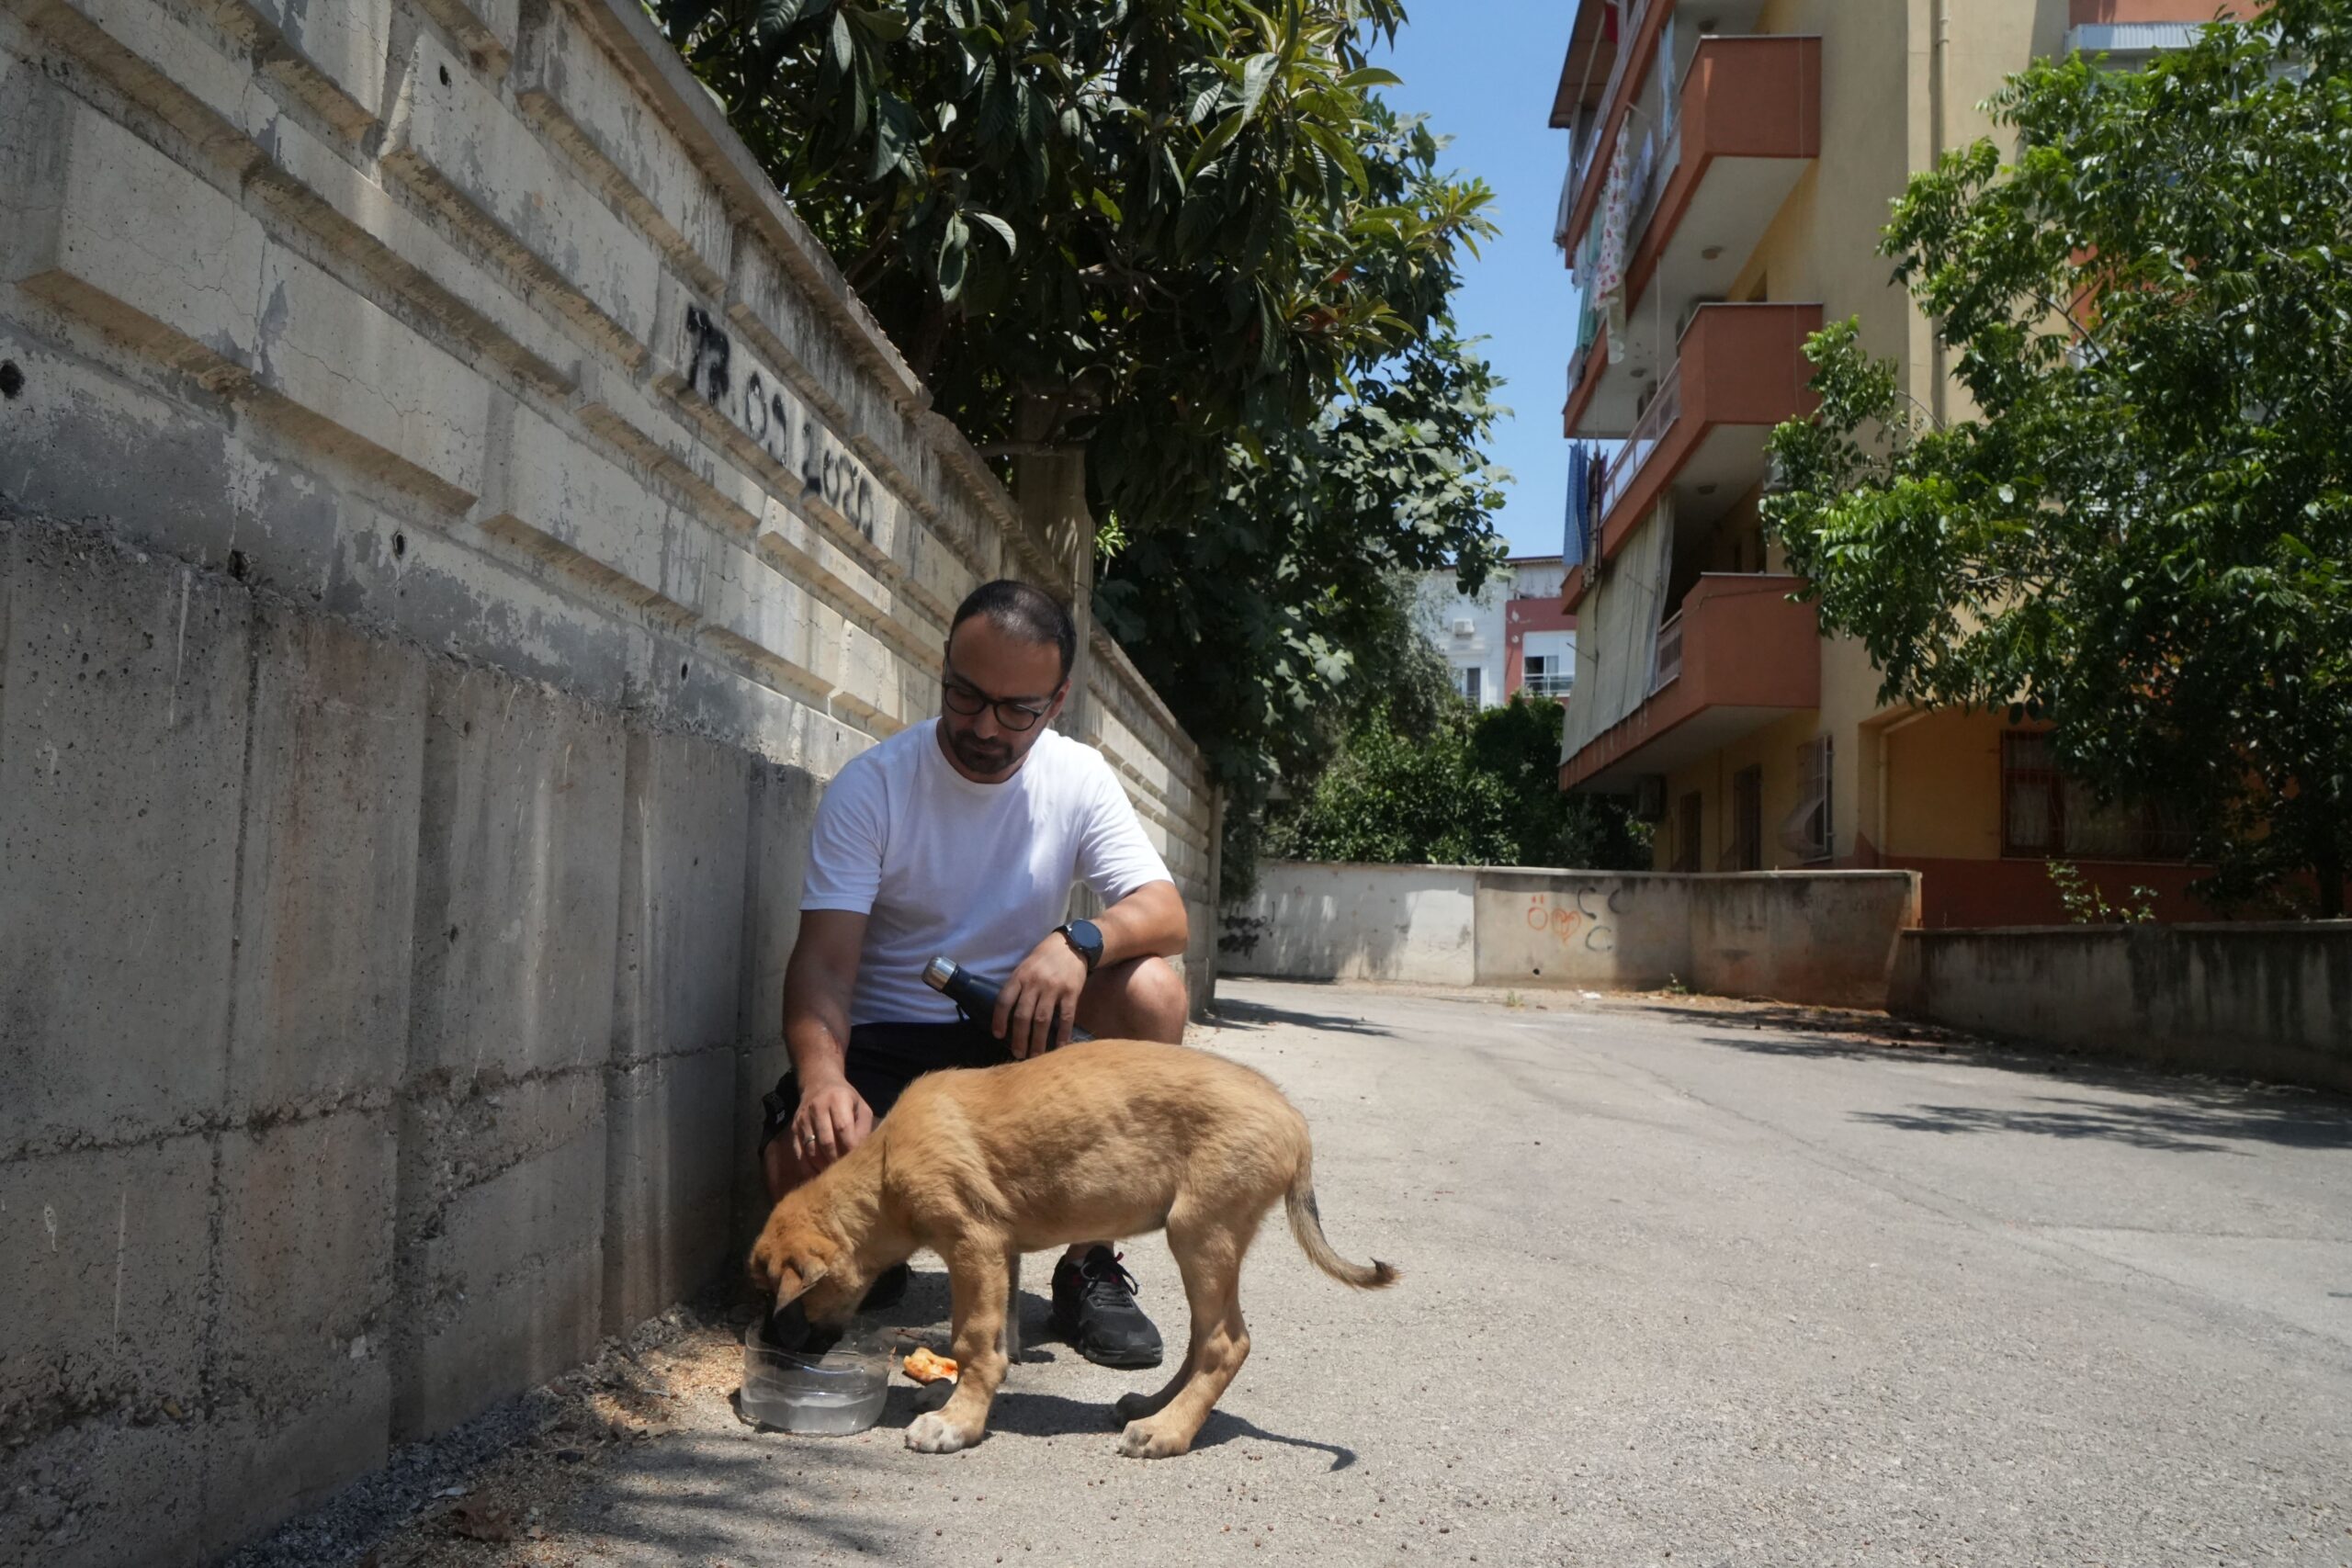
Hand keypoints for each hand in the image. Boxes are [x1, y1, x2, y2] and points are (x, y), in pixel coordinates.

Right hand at [792, 1076, 872, 1178]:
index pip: (843, 1128)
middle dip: (837, 1160)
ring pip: (812, 1150)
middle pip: (826, 1142)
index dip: (850, 1148)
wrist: (818, 1083)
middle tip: (846, 1174)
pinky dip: (808, 1168)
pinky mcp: (794, 1129)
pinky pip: (799, 1153)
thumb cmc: (846, 1098)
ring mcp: (802, 1120)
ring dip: (823, 1166)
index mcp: (837, 1100)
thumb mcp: (861, 1106)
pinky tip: (818, 1175)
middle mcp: (817, 1108)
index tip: (857, 1162)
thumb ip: (863, 1128)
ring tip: (834, 1177)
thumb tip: (861, 1153)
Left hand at [994, 934, 1088, 1058]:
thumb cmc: (1044, 958)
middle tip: (1018, 1054)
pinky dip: (1062, 1034)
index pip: (1004, 1000)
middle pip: (1023, 1015)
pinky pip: (1066, 1017)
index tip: (998, 1035)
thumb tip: (1006, 1014)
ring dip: (1038, 1040)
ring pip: (1042, 1019)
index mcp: (1020, 976)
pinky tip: (1060, 1047)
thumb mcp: (1025, 966)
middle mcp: (1035, 983)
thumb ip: (1017, 987)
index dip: (999, 1019)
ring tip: (1035, 1055)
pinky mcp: (1072, 992)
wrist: (1071, 945)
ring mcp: (1054, 988)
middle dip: (1019, 1038)